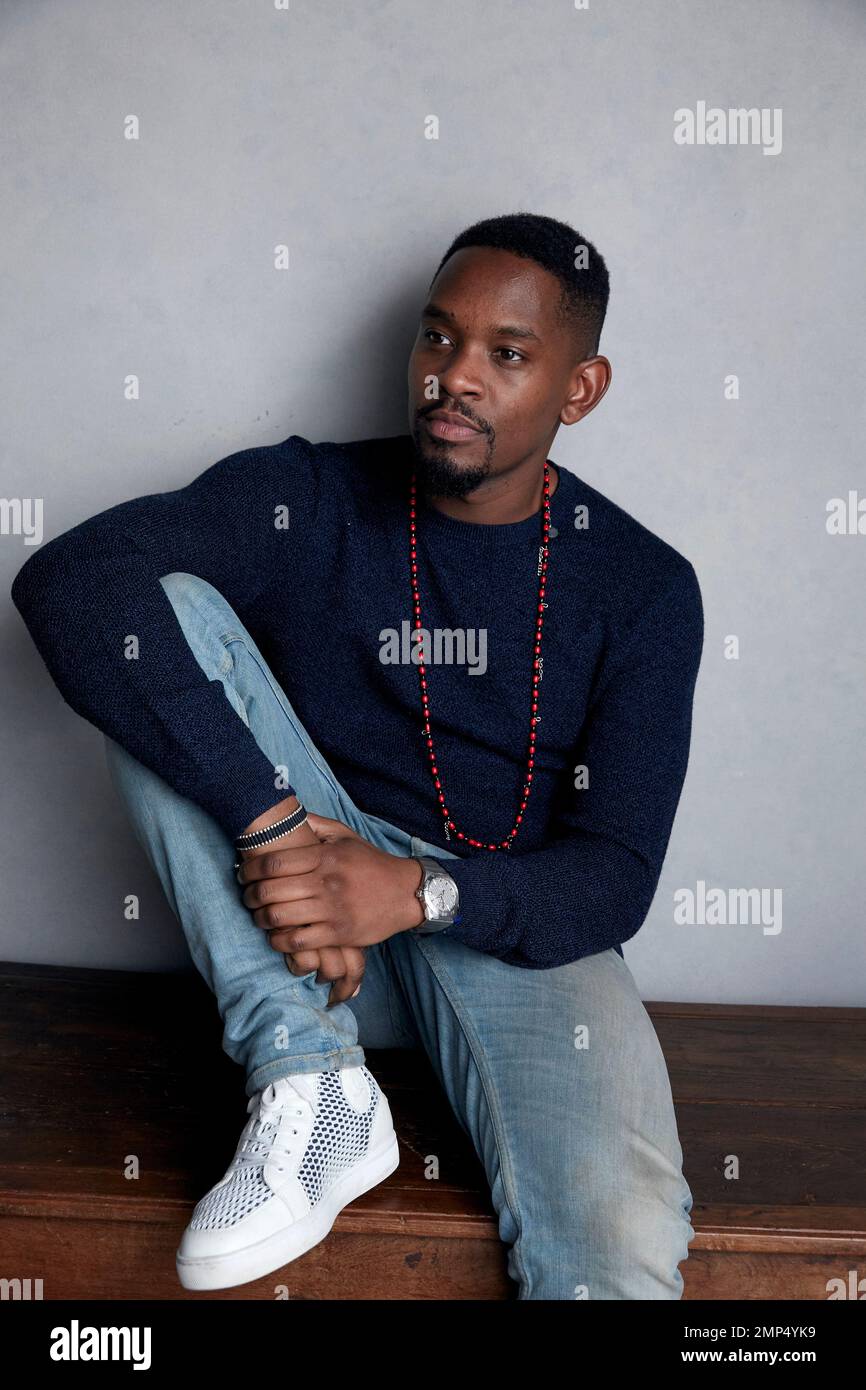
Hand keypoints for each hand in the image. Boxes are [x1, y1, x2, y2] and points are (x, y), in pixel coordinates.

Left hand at [237, 801, 367, 1007]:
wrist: (405, 893)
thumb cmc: (371, 863)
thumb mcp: (346, 836)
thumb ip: (316, 824)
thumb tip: (287, 814)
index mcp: (326, 856)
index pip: (275, 863)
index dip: (250, 869)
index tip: (243, 873)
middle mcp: (327, 882)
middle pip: (271, 891)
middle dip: (250, 896)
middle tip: (247, 896)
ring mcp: (333, 910)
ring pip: (280, 918)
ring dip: (261, 919)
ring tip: (259, 916)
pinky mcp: (339, 934)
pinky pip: (298, 943)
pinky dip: (280, 942)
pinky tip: (277, 936)